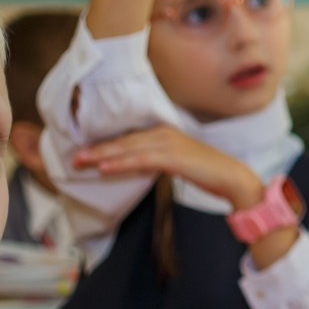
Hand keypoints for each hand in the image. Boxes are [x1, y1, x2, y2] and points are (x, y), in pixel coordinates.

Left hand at [72, 125, 261, 209]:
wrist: (232, 177)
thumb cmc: (208, 171)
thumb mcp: (178, 161)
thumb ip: (157, 159)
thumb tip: (137, 164)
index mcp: (165, 131)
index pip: (129, 137)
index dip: (106, 144)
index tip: (86, 152)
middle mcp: (164, 133)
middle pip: (124, 140)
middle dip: (97, 148)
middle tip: (75, 157)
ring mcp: (169, 143)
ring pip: (128, 148)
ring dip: (102, 155)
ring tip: (81, 161)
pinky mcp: (172, 157)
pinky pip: (140, 160)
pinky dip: (120, 163)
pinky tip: (104, 168)